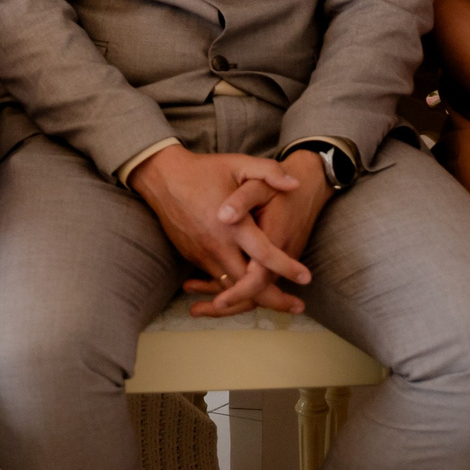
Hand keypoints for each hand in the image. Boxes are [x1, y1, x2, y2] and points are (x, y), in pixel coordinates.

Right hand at [128, 146, 311, 317]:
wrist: (163, 178)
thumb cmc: (204, 170)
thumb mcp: (238, 164)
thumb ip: (269, 172)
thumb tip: (296, 184)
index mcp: (232, 224)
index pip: (264, 255)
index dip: (287, 268)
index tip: (307, 277)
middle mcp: (217, 245)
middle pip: (248, 286)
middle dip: (275, 300)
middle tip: (298, 305)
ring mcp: (203, 254)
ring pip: (231, 289)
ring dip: (255, 299)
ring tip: (280, 302)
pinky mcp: (194, 257)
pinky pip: (217, 281)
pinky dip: (234, 289)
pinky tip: (249, 291)